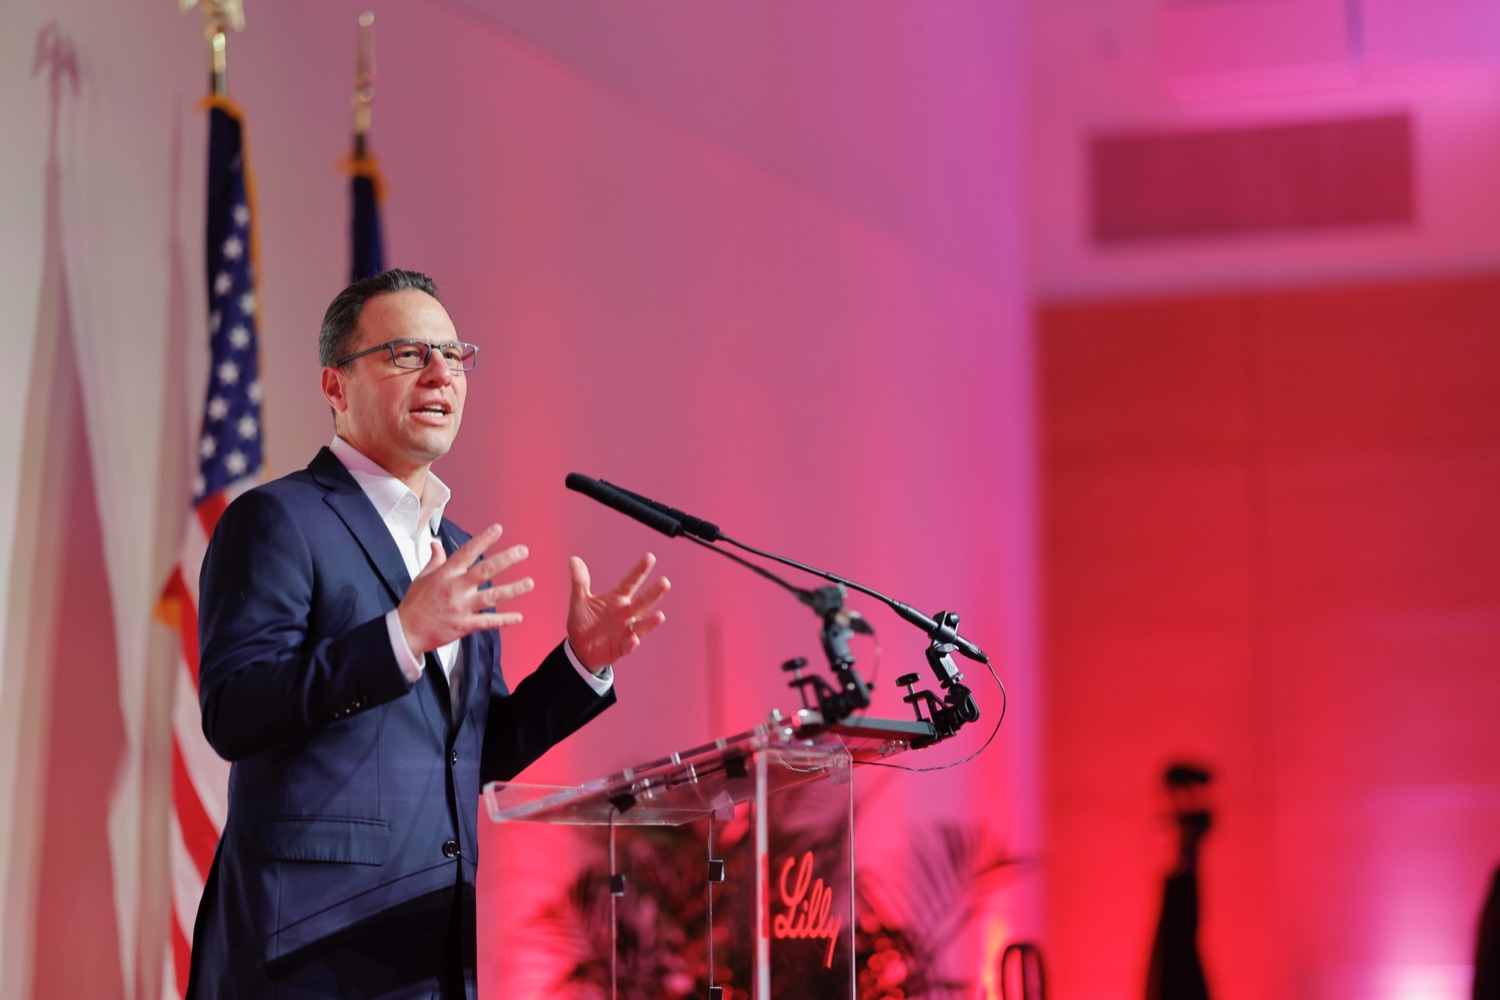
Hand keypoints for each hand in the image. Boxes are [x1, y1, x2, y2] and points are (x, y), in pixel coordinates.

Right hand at [397, 524, 531, 653]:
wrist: (406, 631)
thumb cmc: (415, 603)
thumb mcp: (422, 577)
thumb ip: (435, 560)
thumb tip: (436, 544)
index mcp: (446, 574)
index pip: (467, 552)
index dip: (483, 540)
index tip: (498, 529)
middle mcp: (456, 588)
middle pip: (485, 571)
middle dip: (506, 559)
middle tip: (523, 551)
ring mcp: (461, 607)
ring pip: (491, 596)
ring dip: (512, 589)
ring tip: (529, 583)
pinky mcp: (464, 625)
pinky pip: (487, 622)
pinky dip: (503, 620)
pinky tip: (518, 617)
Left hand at [566, 553, 669, 671]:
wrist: (580, 649)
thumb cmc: (583, 622)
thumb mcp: (579, 601)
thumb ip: (579, 581)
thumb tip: (574, 559)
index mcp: (617, 599)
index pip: (630, 582)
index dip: (639, 570)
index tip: (650, 557)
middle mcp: (626, 613)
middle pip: (642, 602)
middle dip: (654, 593)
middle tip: (665, 582)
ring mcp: (626, 630)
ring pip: (642, 624)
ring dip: (651, 621)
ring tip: (660, 616)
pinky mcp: (622, 647)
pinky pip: (628, 645)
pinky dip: (631, 644)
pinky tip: (633, 640)